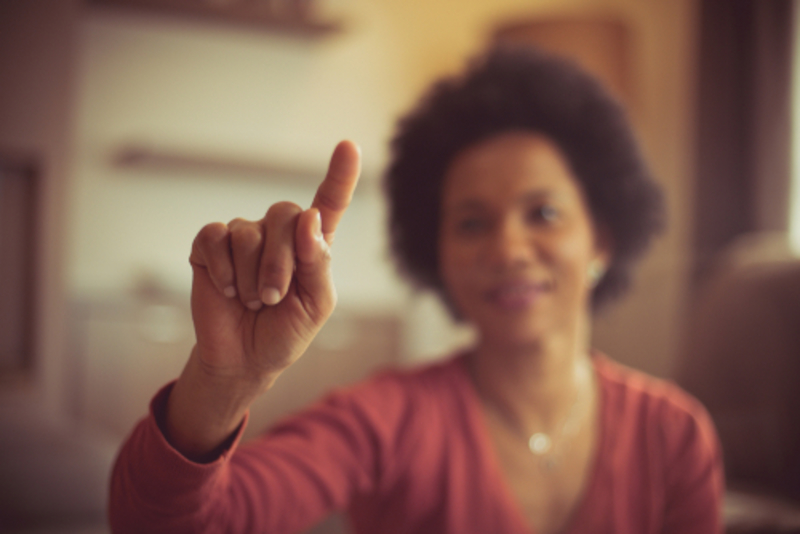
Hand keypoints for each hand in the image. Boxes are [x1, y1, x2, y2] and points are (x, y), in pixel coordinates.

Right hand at [189, 140, 360, 385]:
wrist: (243, 358)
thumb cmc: (284, 331)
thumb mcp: (315, 306)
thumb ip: (317, 264)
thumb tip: (309, 219)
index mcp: (311, 245)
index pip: (328, 203)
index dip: (340, 175)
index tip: (349, 146)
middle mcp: (279, 233)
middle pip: (285, 214)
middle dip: (280, 263)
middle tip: (273, 298)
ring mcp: (243, 236)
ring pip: (249, 232)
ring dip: (252, 276)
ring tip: (253, 300)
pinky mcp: (210, 245)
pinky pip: (216, 237)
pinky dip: (223, 269)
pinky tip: (227, 288)